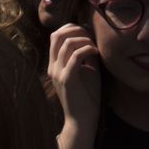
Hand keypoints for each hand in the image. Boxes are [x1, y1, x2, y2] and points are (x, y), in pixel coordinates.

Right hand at [48, 23, 101, 148]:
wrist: (82, 120)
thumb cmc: (86, 95)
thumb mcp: (86, 69)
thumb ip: (85, 54)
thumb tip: (91, 37)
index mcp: (55, 64)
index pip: (55, 35)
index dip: (71, 28)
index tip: (87, 32)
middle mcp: (53, 67)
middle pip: (57, 35)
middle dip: (76, 29)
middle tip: (91, 36)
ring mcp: (58, 73)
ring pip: (67, 43)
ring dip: (84, 39)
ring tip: (94, 46)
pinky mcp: (67, 79)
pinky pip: (75, 56)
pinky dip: (87, 49)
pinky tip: (96, 53)